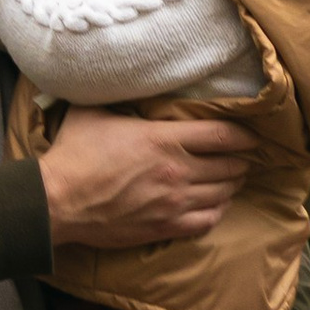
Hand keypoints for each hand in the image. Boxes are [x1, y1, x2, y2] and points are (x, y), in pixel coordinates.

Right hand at [37, 108, 253, 249]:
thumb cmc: (73, 155)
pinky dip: (217, 211)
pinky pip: (208, 221)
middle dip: (240, 160)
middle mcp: (177, 171)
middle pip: (230, 166)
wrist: (57, 202)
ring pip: (222, 194)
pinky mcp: (165, 227)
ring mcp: (174, 202)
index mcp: (164, 139)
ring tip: (231, 179)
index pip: (223, 134)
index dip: (244, 135)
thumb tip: (123, 82)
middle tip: (242, 157)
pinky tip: (215, 205)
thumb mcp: (95, 112)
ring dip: (231, 185)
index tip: (252, 135)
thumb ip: (119, 99)